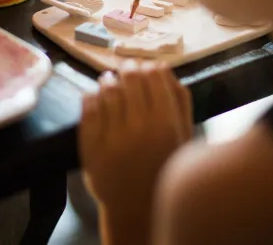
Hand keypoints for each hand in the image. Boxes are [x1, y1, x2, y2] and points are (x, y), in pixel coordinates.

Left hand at [79, 60, 192, 212]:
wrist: (137, 206)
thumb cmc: (165, 166)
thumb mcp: (184, 135)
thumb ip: (179, 99)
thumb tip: (163, 66)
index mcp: (165, 123)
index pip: (154, 75)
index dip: (149, 67)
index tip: (147, 67)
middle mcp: (138, 127)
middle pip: (130, 78)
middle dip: (129, 68)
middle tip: (127, 68)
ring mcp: (111, 136)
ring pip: (107, 89)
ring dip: (109, 79)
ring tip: (110, 80)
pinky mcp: (90, 145)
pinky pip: (88, 107)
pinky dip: (92, 95)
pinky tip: (97, 96)